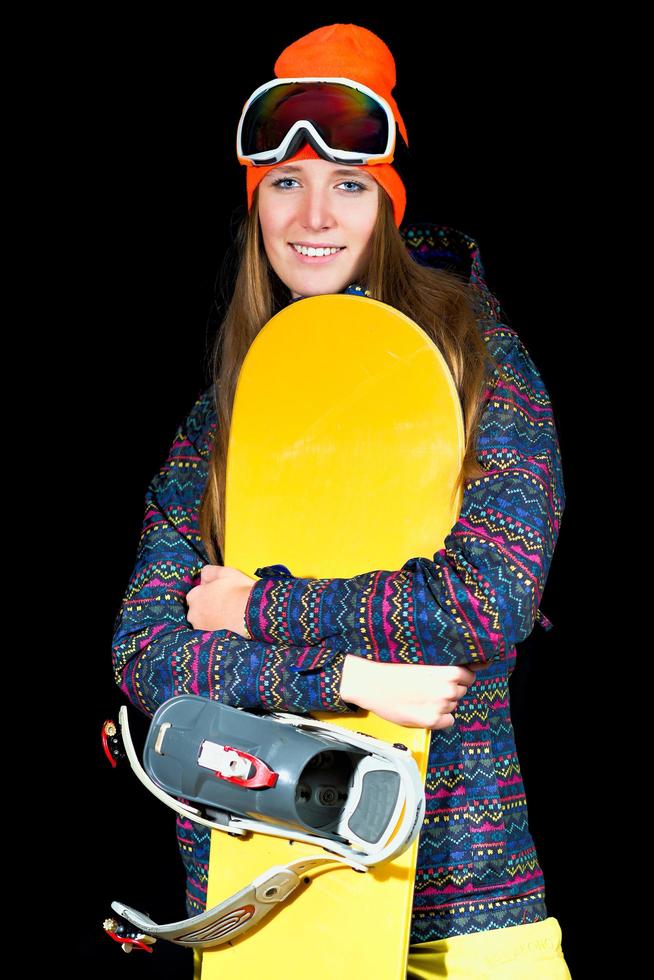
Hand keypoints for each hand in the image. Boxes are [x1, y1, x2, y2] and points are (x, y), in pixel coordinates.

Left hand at [186, 565, 256, 636]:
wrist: (250, 612)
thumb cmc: (238, 591)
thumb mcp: (223, 572)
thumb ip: (208, 571)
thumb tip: (203, 576)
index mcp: (193, 595)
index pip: (195, 593)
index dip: (207, 591)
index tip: (218, 591)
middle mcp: (193, 612)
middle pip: (197, 607)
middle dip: (206, 604)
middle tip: (223, 601)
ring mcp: (201, 626)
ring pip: (202, 619)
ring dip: (210, 615)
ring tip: (225, 611)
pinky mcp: (210, 635)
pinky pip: (209, 628)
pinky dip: (215, 625)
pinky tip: (226, 620)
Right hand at [339, 656, 486, 728]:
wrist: (369, 680)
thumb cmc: (392, 665)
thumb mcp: (423, 655)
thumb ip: (449, 661)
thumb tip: (481, 662)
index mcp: (448, 669)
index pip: (469, 673)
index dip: (459, 675)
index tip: (449, 675)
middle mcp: (448, 688)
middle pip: (462, 690)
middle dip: (450, 688)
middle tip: (428, 684)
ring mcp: (441, 705)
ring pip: (453, 705)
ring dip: (442, 702)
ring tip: (420, 694)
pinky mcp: (431, 720)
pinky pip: (447, 721)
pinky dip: (439, 717)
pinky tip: (422, 708)